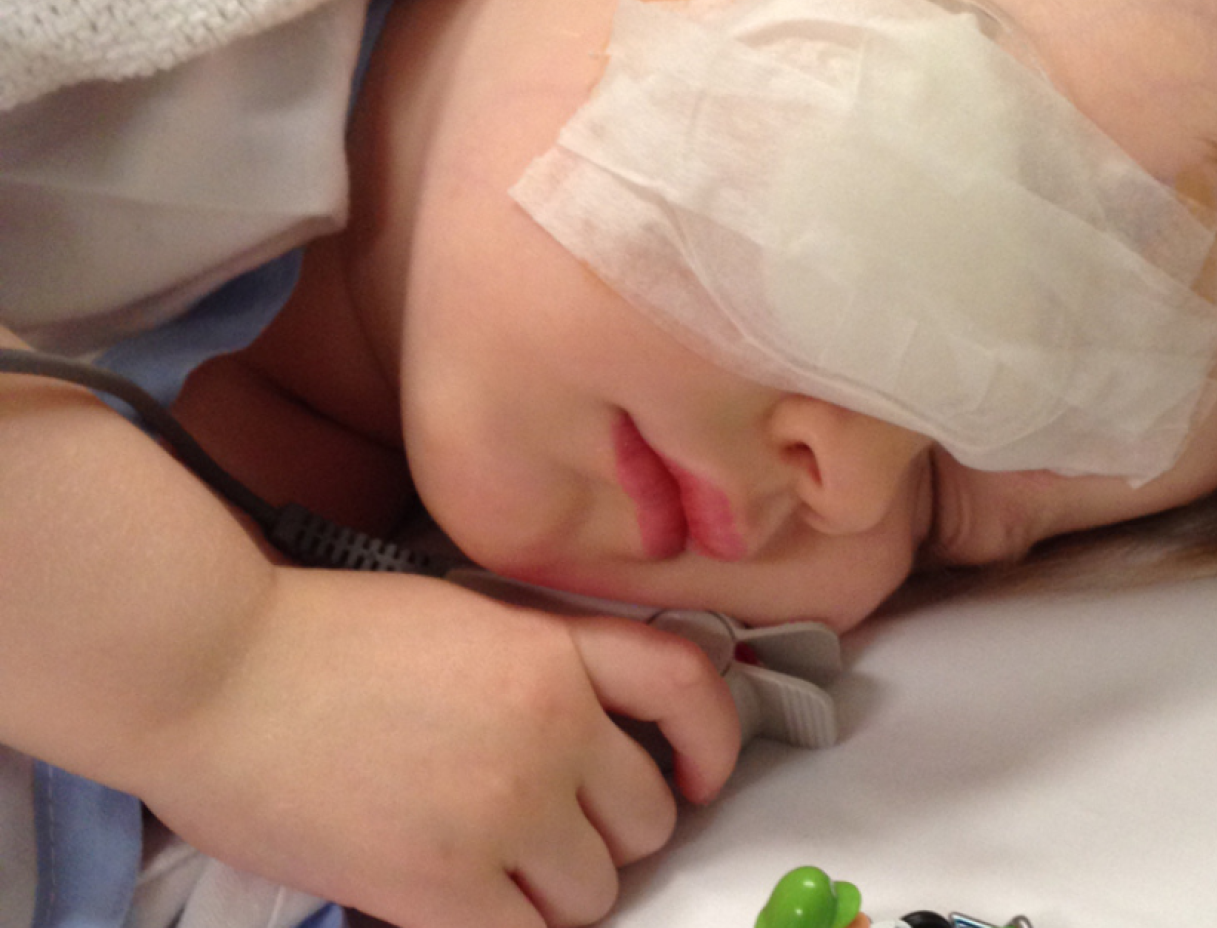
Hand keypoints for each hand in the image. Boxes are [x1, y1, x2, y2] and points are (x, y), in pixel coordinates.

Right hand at [130, 568, 740, 927]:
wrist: (207, 663)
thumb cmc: (310, 635)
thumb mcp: (457, 616)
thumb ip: (537, 666)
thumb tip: (587, 737)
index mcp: (553, 648)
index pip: (686, 685)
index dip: (711, 739)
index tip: (693, 775)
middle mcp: (551, 724)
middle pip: (645, 818)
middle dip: (605, 834)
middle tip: (547, 832)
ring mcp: (504, 805)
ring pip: (595, 892)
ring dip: (554, 893)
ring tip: (494, 871)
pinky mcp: (442, 880)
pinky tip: (461, 904)